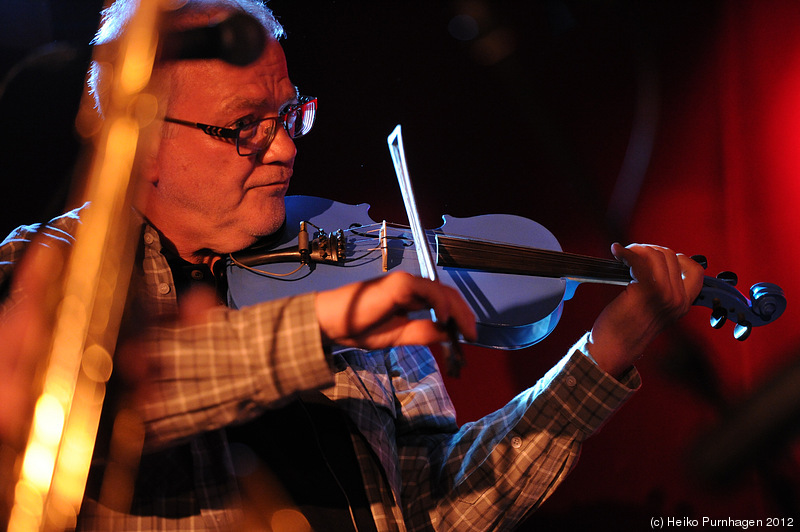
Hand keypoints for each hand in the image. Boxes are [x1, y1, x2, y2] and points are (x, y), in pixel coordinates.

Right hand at [314, 271, 476, 349]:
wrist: (334, 323)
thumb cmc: (360, 328)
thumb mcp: (400, 335)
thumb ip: (424, 332)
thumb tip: (449, 334)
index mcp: (410, 297)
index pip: (442, 301)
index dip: (459, 316)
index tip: (468, 336)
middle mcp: (410, 286)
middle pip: (447, 294)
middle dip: (464, 314)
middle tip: (473, 334)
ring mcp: (405, 282)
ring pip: (441, 291)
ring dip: (458, 310)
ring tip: (465, 330)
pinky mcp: (399, 284)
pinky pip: (428, 290)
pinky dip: (441, 303)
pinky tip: (446, 319)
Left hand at [587, 243, 704, 376]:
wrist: (614, 350)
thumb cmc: (627, 329)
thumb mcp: (654, 311)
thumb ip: (662, 291)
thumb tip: (652, 260)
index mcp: (683, 304)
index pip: (696, 271)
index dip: (676, 257)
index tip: (655, 256)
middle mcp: (678, 300)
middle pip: (670, 257)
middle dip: (649, 249)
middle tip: (631, 254)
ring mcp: (664, 296)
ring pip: (656, 256)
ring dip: (636, 250)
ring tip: (623, 255)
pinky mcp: (644, 292)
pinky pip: (638, 261)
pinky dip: (626, 253)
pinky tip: (616, 251)